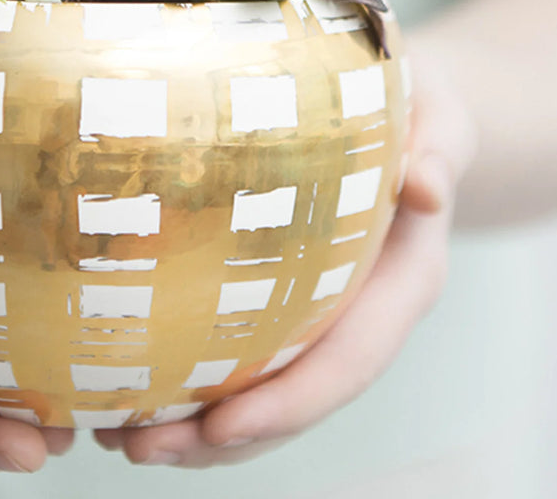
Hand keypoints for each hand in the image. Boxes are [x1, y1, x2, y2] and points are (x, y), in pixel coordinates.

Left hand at [93, 59, 476, 467]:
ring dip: (194, 429)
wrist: (414, 116)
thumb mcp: (440, 117)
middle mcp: (365, 315)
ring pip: (265, 393)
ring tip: (116, 437)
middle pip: (295, 398)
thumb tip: (423, 188)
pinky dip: (193, 383)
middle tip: (136, 448)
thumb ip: (436, 150)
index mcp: (404, 281)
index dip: (288, 403)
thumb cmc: (422, 109)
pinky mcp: (295, 300)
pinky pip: (248, 355)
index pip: (350, 359)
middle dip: (220, 437)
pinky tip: (132, 388)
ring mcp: (327, 315)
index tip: (220, 428)